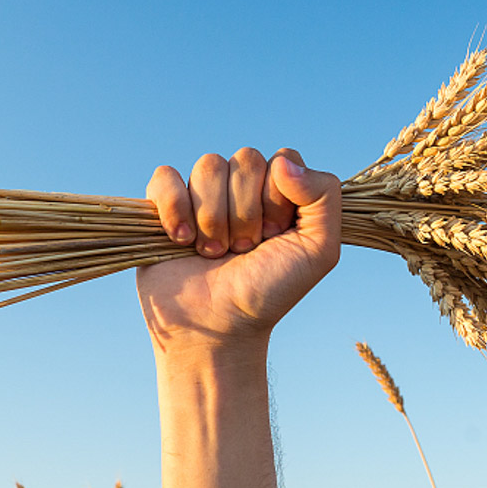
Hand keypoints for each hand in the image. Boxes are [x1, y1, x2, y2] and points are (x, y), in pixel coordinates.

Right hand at [136, 147, 340, 353]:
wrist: (217, 328)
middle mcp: (240, 189)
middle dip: (246, 212)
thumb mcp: (317, 251)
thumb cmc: (267, 292)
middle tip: (243, 250)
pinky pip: (165, 176)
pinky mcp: (162, 206)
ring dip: (212, 218)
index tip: (273, 238)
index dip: (277, 199)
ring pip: (208, 166)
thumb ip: (324, 196)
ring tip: (213, 253)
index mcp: (278, 193)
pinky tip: (181, 240)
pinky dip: (174, 208)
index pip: (282, 159)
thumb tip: (283, 161)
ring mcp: (201, 195)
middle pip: (244, 159)